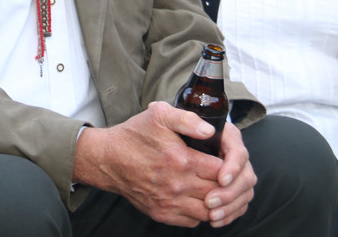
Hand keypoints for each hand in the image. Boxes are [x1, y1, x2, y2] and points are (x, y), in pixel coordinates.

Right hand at [72, 101, 255, 227]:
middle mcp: (177, 186)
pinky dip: (201, 213)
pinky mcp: (161, 214)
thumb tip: (211, 131)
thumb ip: (188, 119)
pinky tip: (200, 199)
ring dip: (217, 202)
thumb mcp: (159, 115)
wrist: (108, 159)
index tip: (228, 159)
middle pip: (218, 192)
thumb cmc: (134, 135)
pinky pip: (192, 221)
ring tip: (217, 188)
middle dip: (227, 185)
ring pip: (209, 212)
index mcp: (182, 160)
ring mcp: (169, 203)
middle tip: (228, 175)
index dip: (230, 166)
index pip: (221, 171)